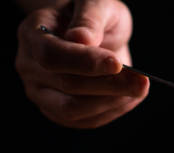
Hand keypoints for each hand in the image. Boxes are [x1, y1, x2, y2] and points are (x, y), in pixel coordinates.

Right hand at [15, 0, 148, 127]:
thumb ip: (90, 18)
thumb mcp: (96, 4)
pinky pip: (87, 120)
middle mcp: (30, 67)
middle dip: (110, 85)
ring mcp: (41, 93)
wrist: (93, 34)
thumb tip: (80, 39)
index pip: (52, 55)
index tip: (117, 63)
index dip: (85, 62)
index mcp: (32, 34)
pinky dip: (113, 110)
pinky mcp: (59, 113)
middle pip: (68, 85)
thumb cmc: (93, 16)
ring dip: (113, 100)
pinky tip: (129, 95)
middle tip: (142, 81)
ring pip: (75, 109)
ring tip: (139, 86)